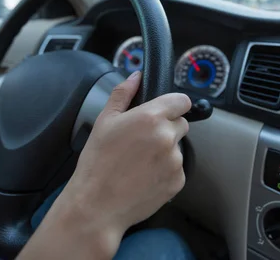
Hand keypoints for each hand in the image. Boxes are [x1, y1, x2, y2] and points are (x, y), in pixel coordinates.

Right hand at [56, 71, 191, 253]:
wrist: (97, 204)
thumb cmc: (97, 162)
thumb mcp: (104, 121)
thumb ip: (123, 93)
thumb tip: (137, 76)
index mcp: (151, 117)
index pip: (182, 101)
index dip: (173, 105)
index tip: (164, 111)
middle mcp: (167, 137)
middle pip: (181, 124)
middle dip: (167, 128)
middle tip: (142, 140)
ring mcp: (175, 161)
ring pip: (178, 147)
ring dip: (165, 150)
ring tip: (139, 162)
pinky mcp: (177, 181)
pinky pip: (177, 169)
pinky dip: (165, 171)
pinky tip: (144, 175)